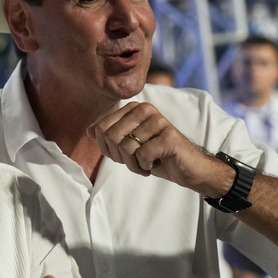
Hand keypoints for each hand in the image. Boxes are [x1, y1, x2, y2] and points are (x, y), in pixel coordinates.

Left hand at [87, 101, 225, 194]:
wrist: (188, 169)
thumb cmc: (157, 157)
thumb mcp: (129, 146)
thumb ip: (110, 136)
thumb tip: (88, 131)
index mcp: (134, 108)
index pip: (101, 128)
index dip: (107, 149)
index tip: (124, 155)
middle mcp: (145, 109)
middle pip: (111, 137)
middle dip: (120, 157)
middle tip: (136, 161)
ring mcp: (158, 121)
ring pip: (126, 148)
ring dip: (134, 165)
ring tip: (147, 163)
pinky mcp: (169, 136)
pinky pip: (142, 155)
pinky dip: (145, 167)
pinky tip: (157, 164)